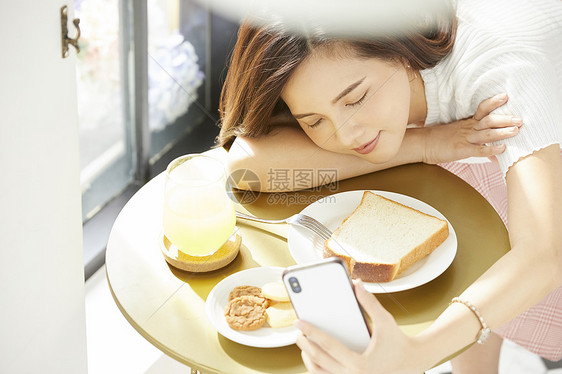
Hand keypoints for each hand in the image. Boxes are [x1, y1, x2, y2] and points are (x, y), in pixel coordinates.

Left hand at [295, 281, 424, 373]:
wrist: (412, 363)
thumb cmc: (399, 342)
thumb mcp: (385, 321)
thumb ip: (369, 302)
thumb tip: (356, 284)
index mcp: (360, 364)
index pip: (328, 346)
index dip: (311, 331)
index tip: (298, 321)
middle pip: (319, 360)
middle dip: (305, 344)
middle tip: (297, 330)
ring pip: (320, 372)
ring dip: (308, 357)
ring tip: (302, 342)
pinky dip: (317, 366)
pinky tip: (312, 353)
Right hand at [421, 93, 522, 164]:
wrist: (421, 144)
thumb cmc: (437, 138)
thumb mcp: (454, 131)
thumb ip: (469, 131)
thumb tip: (482, 136)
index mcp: (466, 122)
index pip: (482, 109)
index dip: (493, 102)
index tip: (505, 96)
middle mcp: (468, 129)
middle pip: (489, 121)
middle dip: (505, 119)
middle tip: (520, 119)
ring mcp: (465, 139)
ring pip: (486, 134)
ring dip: (502, 132)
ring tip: (515, 130)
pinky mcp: (461, 150)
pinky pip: (479, 150)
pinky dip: (491, 150)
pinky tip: (502, 149)